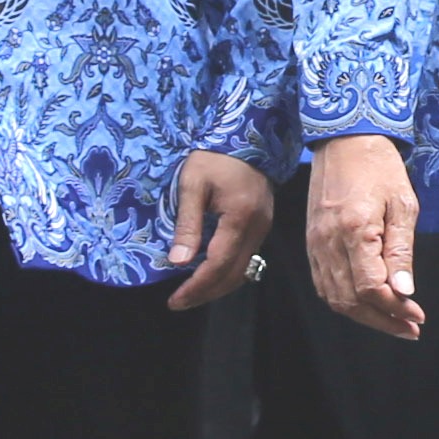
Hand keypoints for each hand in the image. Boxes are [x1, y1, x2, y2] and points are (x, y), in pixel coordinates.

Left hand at [166, 152, 274, 312]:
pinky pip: (246, 258)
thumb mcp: (192, 185)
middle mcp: (257, 229)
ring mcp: (263, 228)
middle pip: (233, 275)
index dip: (196, 287)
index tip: (174, 300)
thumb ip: (187, 224)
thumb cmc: (214, 158)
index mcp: (239, 218)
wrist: (247, 136)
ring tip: (190, 293)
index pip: (217, 265)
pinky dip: (227, 272)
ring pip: (243, 270)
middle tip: (178, 302)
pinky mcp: (263, 225)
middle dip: (205, 293)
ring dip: (217, 286)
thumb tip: (177, 262)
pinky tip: (207, 272)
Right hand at [309, 135, 424, 340]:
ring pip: (334, 297)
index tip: (417, 316)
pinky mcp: (311, 243)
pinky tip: (366, 305)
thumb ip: (401, 252)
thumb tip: (404, 292)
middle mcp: (328, 242)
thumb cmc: (379, 167)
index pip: (370, 288)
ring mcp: (315, 244)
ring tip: (392, 322)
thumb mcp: (403, 205)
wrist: (345, 140)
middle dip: (381, 321)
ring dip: (363, 316)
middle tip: (409, 329)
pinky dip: (344, 301)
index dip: (394, 309)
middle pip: (349, 301)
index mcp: (354, 230)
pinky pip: (323, 283)